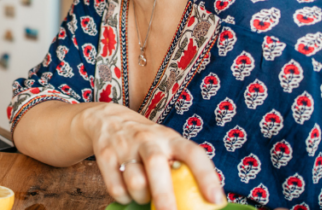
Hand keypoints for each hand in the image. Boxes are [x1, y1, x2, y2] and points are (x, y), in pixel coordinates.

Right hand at [83, 105, 222, 209]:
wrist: (108, 120)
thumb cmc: (147, 142)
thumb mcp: (166, 144)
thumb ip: (179, 167)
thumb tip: (201, 203)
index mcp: (170, 138)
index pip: (193, 154)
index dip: (206, 177)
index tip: (216, 200)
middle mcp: (148, 139)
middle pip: (157, 165)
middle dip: (165, 195)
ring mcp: (125, 146)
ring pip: (136, 182)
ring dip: (142, 198)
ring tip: (144, 196)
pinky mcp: (105, 156)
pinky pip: (116, 188)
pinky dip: (124, 198)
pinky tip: (128, 193)